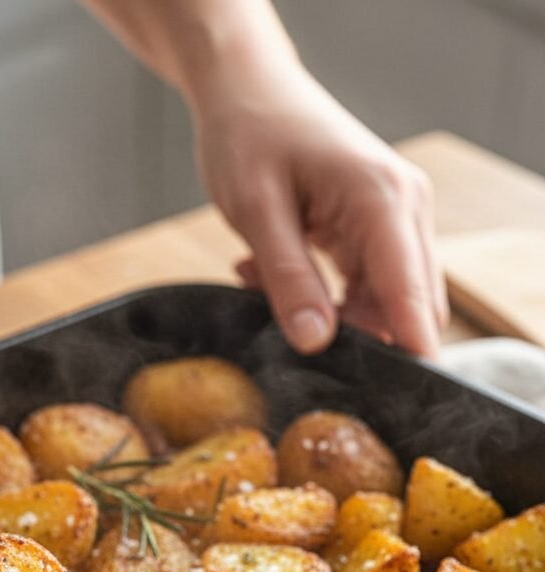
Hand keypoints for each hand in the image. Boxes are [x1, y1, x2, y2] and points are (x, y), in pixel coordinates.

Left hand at [193, 66, 446, 356]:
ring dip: (329, 317)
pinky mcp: (375, 230)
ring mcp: (394, 221)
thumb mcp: (257, 210)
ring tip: (262, 283)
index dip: (406, 352)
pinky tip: (271, 278)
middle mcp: (404, 210)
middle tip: (287, 330)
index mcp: (383, 200)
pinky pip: (363, 289)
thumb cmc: (249, 133)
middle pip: (407, 308)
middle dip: (354, 337)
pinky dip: (321, 299)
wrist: (245, 90)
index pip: (412, 294)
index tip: (389, 395)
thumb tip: (315, 341)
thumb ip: (287, 278)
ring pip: (383, 304)